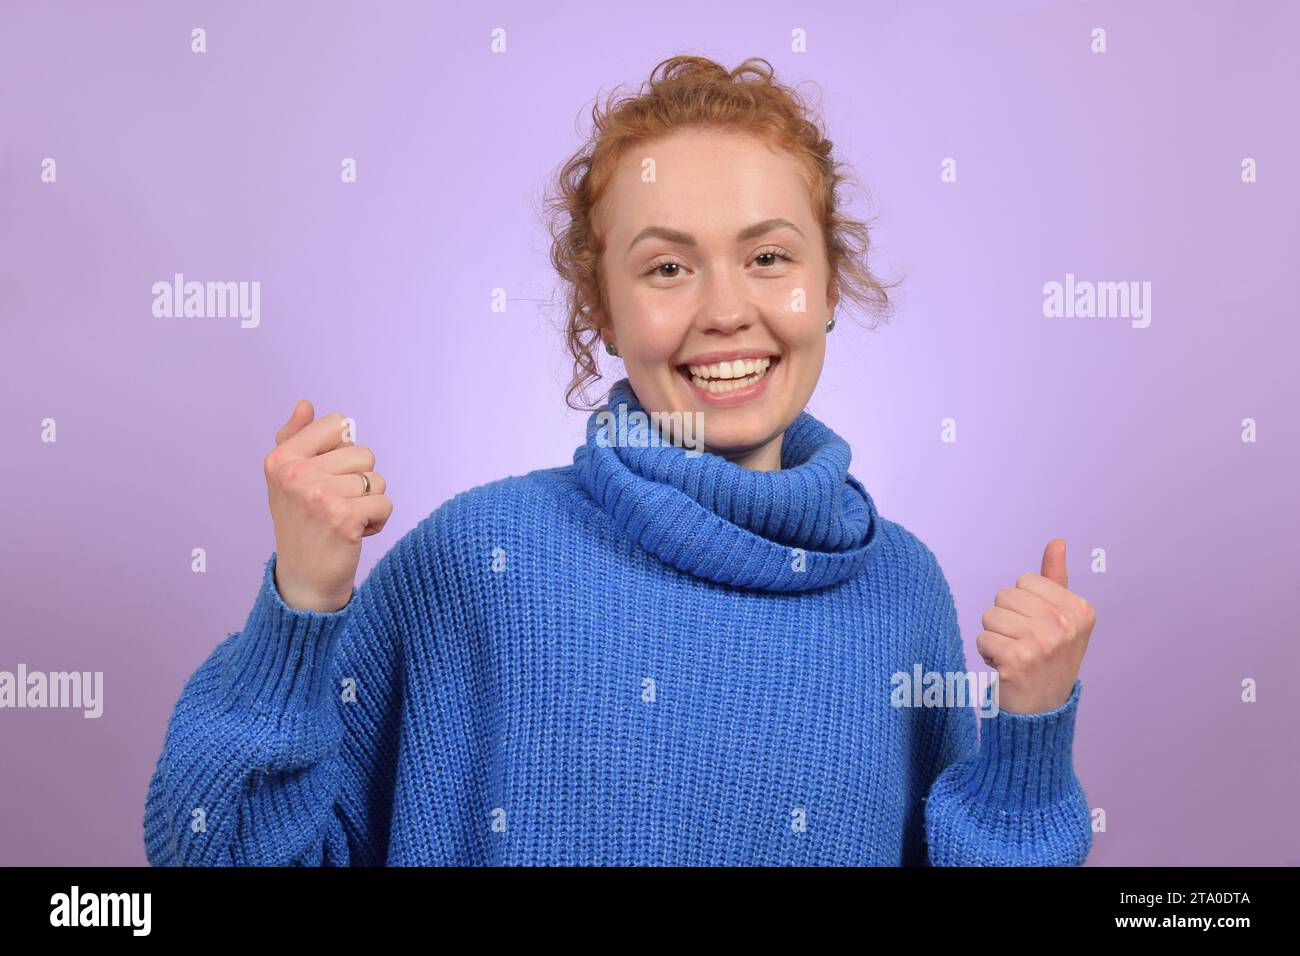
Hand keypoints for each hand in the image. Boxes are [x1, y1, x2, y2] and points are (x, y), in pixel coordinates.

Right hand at [263, 400, 393, 611]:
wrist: (304, 580)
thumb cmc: (300, 524)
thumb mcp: (287, 479)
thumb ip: (295, 438)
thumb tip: (305, 403)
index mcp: (280, 458)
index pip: (338, 424)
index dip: (342, 451)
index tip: (325, 477)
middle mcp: (295, 474)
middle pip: (363, 452)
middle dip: (358, 480)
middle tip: (334, 506)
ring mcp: (318, 495)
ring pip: (376, 479)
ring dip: (369, 501)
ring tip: (343, 520)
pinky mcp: (344, 518)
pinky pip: (384, 502)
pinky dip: (378, 520)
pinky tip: (355, 534)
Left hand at [976, 538, 1094, 714]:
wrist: (1042, 712)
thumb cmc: (1048, 659)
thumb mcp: (1060, 617)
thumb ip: (1055, 578)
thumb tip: (1057, 541)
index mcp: (1080, 609)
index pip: (1025, 580)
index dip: (1023, 605)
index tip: (1039, 630)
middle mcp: (1065, 624)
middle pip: (1005, 595)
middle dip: (1007, 620)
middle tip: (1025, 646)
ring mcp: (1043, 642)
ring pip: (990, 615)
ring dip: (995, 637)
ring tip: (1015, 656)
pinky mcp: (1017, 659)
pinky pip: (982, 638)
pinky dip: (987, 654)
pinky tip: (1006, 669)